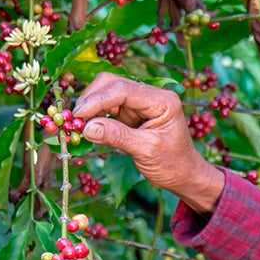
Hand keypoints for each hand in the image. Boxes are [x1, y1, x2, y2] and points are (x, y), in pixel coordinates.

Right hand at [73, 72, 224, 214]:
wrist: (185, 176)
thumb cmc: (173, 165)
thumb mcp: (146, 151)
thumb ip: (117, 136)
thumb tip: (87, 128)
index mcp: (162, 101)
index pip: (123, 90)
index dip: (97, 100)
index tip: (78, 116)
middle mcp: (152, 96)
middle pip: (112, 84)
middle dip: (91, 100)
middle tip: (75, 121)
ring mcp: (141, 103)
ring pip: (106, 93)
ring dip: (90, 107)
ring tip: (79, 126)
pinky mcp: (132, 112)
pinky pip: (108, 106)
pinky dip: (95, 114)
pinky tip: (87, 127)